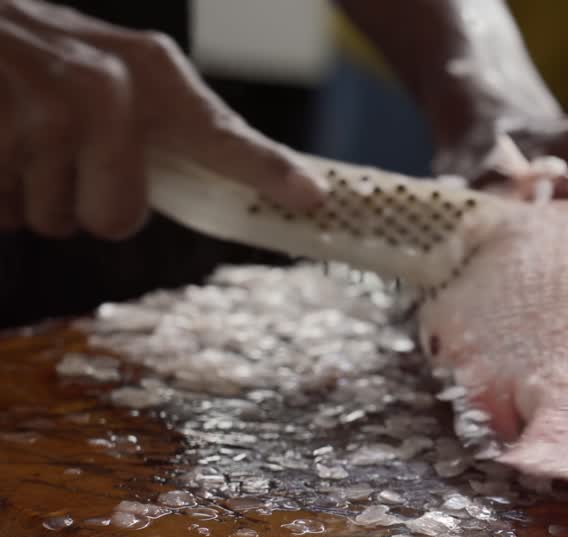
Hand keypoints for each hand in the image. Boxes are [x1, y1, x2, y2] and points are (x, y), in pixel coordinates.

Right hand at [0, 0, 325, 239]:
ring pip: (58, 221)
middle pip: (121, 219)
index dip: (267, 169)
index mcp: (148, 70)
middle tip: (57, 155)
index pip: (221, 132)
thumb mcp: (103, 70)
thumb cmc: (29, 59)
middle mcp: (107, 86)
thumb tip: (204, 194)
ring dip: (30, 196)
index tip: (313, 196)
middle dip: (86, 205)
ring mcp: (48, 111)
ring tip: (14, 136)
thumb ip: (157, 127)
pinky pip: (8, 213)